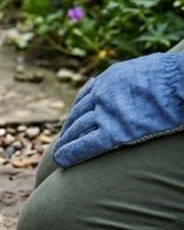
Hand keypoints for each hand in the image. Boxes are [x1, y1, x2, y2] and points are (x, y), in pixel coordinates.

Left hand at [52, 53, 183, 167]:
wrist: (180, 80)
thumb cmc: (172, 75)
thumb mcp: (147, 69)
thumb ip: (134, 80)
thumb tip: (139, 85)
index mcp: (110, 78)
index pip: (87, 96)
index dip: (78, 110)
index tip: (72, 120)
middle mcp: (102, 93)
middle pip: (79, 113)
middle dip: (69, 128)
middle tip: (61, 140)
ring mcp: (107, 111)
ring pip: (79, 129)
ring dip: (66, 142)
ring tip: (58, 154)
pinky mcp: (116, 130)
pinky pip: (88, 143)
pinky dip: (73, 152)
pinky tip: (62, 160)